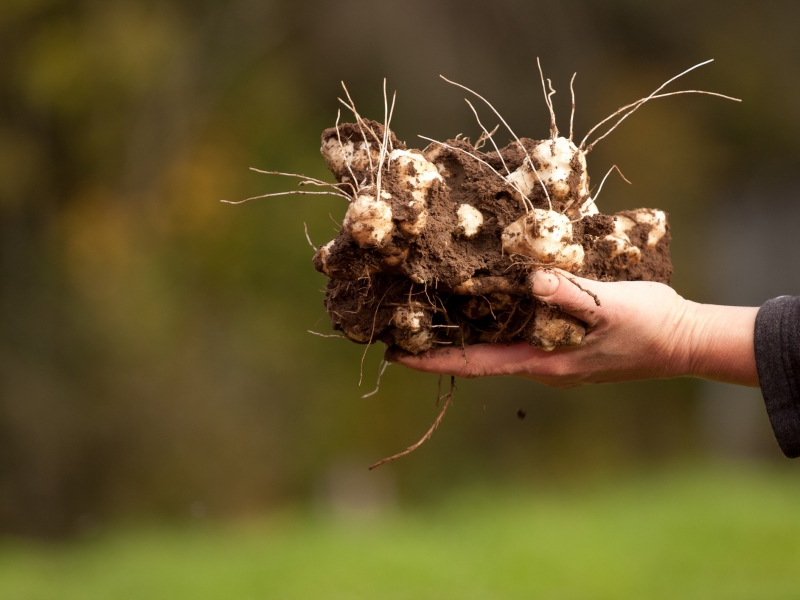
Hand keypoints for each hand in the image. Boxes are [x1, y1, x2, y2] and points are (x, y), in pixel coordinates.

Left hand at [388, 269, 758, 387]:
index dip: (436, 360)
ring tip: (437, 312)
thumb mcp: (610, 306)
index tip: (400, 354)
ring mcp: (554, 359)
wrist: (684, 342)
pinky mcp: (566, 347)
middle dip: (444, 344)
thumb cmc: (649, 325)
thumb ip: (569, 294)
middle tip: (407, 325)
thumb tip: (530, 280)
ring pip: (500, 346)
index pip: (477, 365)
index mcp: (544, 362)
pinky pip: (521, 337)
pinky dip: (498, 322)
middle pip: (481, 357)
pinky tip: (492, 302)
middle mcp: (542, 366)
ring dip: (468, 333)